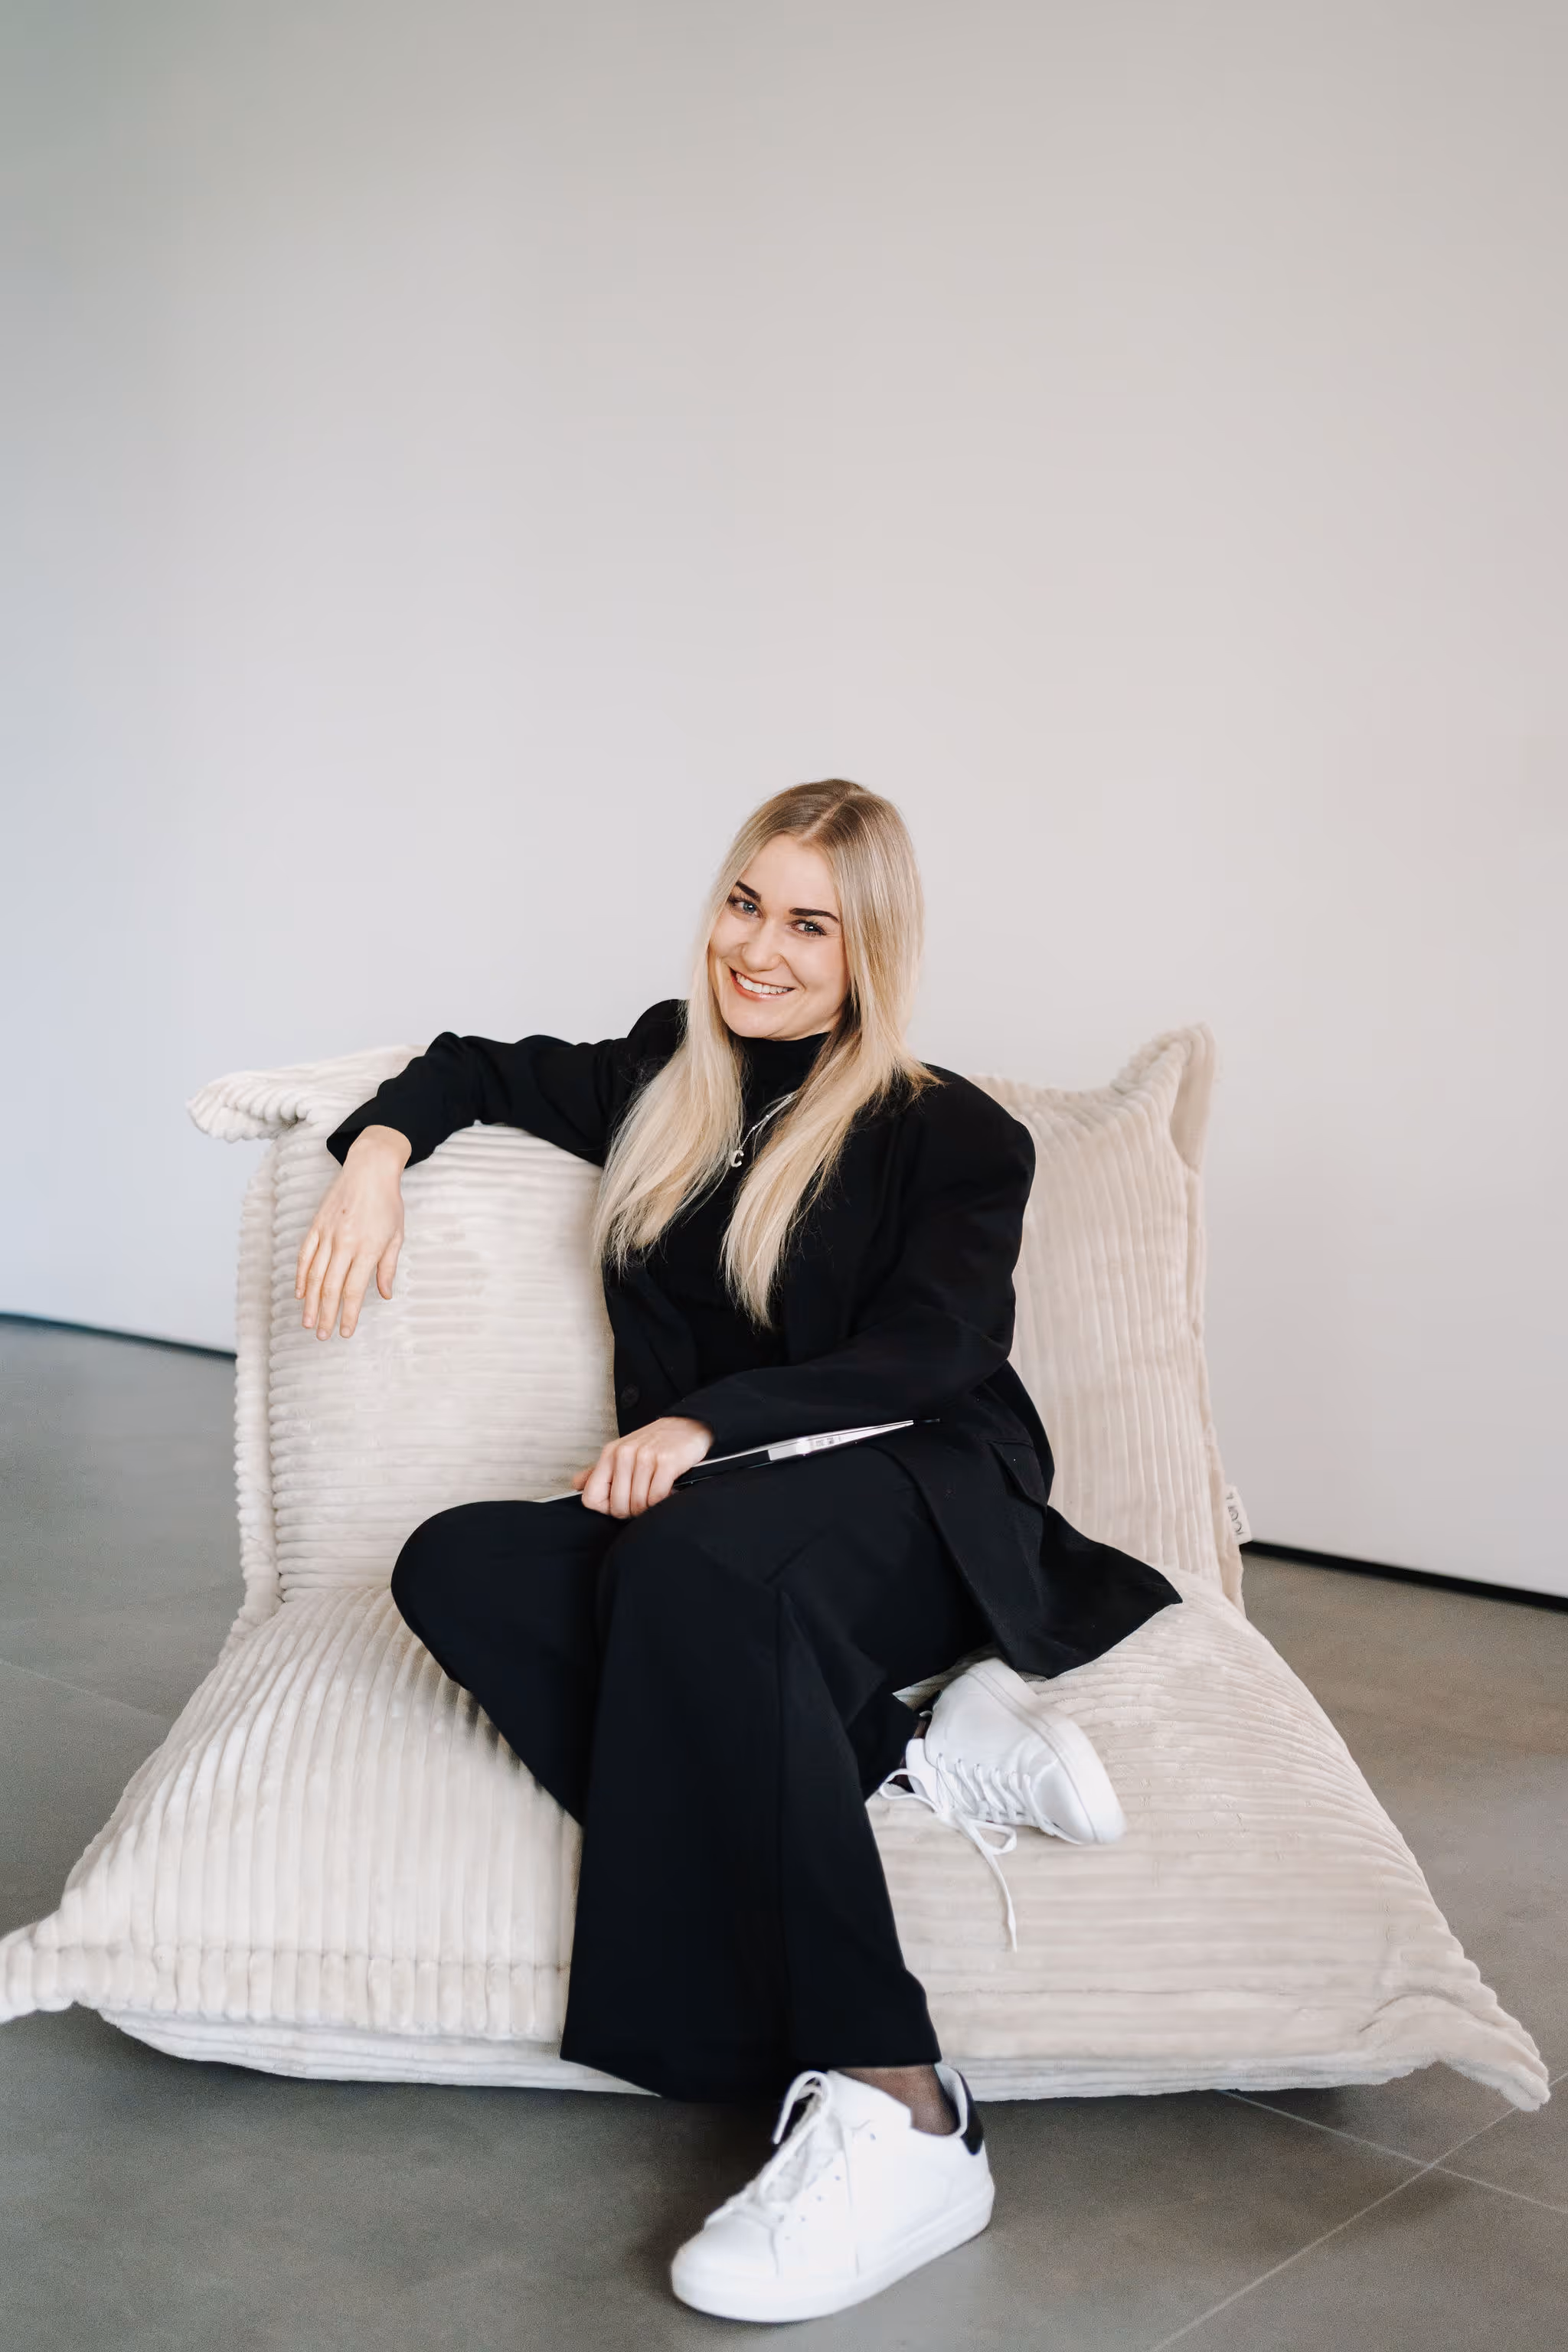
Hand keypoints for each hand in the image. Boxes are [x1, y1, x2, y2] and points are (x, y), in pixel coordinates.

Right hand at [295, 1126, 410, 1339]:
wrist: (369, 1168)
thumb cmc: (387, 1203)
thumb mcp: (396, 1235)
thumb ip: (387, 1267)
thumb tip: (385, 1295)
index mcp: (368, 1247)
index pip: (354, 1290)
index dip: (348, 1314)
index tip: (346, 1332)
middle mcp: (345, 1243)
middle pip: (331, 1287)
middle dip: (326, 1315)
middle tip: (323, 1335)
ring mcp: (328, 1234)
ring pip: (314, 1275)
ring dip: (310, 1302)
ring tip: (308, 1322)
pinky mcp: (316, 1225)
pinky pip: (305, 1255)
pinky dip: (301, 1276)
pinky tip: (300, 1294)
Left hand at [574, 1417, 712, 1517]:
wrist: (689, 1424)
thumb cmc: (656, 1443)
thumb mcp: (622, 1452)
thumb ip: (598, 1471)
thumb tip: (576, 1485)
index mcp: (610, 1454)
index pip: (591, 1498)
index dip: (606, 1509)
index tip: (621, 1504)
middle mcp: (624, 1454)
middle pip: (617, 1506)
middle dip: (631, 1511)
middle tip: (644, 1502)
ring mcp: (645, 1457)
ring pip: (638, 1504)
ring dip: (650, 1508)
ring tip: (657, 1496)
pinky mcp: (666, 1462)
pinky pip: (657, 1497)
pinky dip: (664, 1501)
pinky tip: (669, 1492)